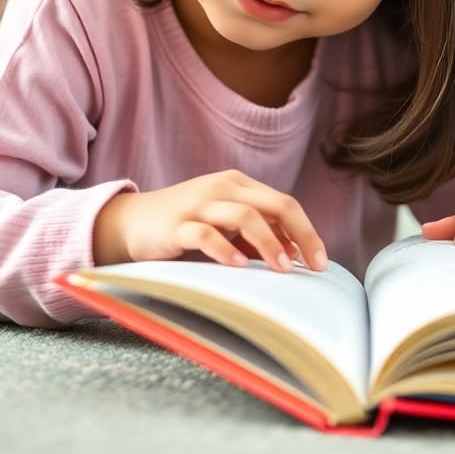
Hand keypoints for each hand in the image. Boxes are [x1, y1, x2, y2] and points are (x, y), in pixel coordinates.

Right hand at [93, 170, 327, 271]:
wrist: (133, 221)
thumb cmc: (186, 224)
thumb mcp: (225, 221)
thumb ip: (256, 232)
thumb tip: (295, 253)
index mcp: (239, 184)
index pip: (284, 203)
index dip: (306, 231)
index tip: (321, 261)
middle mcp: (223, 187)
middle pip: (274, 204)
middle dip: (301, 234)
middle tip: (315, 265)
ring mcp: (199, 204)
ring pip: (245, 216)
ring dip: (269, 242)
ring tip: (284, 269)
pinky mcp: (176, 225)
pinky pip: (205, 235)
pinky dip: (226, 250)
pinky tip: (239, 266)